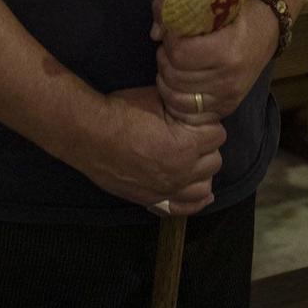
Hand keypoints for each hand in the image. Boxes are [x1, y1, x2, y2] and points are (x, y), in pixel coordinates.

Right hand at [75, 87, 226, 213]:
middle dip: (206, 147)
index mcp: (186, 145)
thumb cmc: (122, 112)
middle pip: (214, 161)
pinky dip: (194, 201)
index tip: (197, 120)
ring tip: (190, 159)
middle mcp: (181, 172)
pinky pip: (185, 208)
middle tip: (192, 136)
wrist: (90, 134)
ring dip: (201, 172)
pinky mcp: (154, 199)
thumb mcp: (157, 99)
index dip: (207, 124)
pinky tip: (195, 190)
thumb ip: (183, 108)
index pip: (217, 135)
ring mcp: (168, 189)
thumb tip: (196, 106)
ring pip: (204, 186)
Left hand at [150, 0, 278, 126]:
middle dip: (165, 59)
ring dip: (167, 78)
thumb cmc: (237, 10)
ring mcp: (229, 96)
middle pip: (175, 76)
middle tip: (170, 48)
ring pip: (177, 96)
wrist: (268, 27)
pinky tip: (177, 86)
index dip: (169, 40)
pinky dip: (176, 102)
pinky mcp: (227, 107)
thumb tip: (155, 34)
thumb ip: (174, 7)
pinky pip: (190, 115)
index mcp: (227, 50)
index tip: (173, 32)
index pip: (179, 53)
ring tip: (173, 64)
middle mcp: (228, 79)